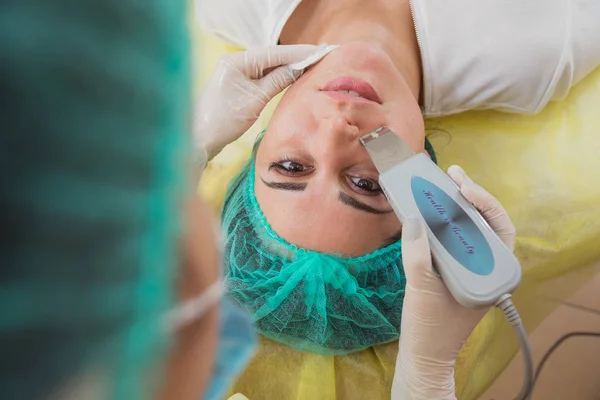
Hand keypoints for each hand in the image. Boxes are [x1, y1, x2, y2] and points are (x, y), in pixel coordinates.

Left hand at [194, 45, 319, 161]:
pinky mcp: (237, 85)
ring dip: (287, 67)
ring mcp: (235, 73)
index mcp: (237, 61)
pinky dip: (276, 76)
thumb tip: (298, 68)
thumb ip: (277, 81)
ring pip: (267, 67)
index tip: (318, 51)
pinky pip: (261, 76)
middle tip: (320, 56)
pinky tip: (291, 76)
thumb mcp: (256, 100)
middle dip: (295, 57)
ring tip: (311, 64)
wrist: (200, 138)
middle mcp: (235, 62)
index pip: (274, 53)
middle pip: (271, 57)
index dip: (298, 53)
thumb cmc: (224, 120)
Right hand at [391, 165, 515, 399]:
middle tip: (451, 174)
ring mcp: (469, 270)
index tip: (463, 188)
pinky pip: (449, 241)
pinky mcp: (452, 272)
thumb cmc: (431, 328)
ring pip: (466, 230)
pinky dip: (439, 224)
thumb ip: (417, 253)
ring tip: (438, 184)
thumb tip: (412, 218)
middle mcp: (486, 268)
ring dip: (452, 207)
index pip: (498, 227)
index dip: (484, 203)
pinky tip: (426, 210)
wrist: (423, 356)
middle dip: (467, 197)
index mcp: (494, 274)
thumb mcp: (423, 290)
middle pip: (482, 223)